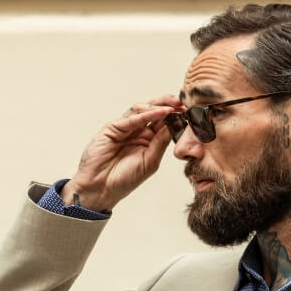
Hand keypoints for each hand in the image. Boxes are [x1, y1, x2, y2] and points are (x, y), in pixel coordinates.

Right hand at [63, 95, 181, 211]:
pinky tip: (159, 112)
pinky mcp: (112, 128)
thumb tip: (173, 125)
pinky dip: (146, 114)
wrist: (101, 188)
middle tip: (181, 102)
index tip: (188, 112)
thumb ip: (160, 143)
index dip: (175, 116)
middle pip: (153, 111)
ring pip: (142, 110)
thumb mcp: (150, 162)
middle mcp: (136, 131)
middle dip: (167, 104)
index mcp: (147, 140)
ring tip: (172, 107)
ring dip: (158, 106)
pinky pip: (131, 118)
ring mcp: (124, 128)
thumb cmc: (124, 180)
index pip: (163, 123)